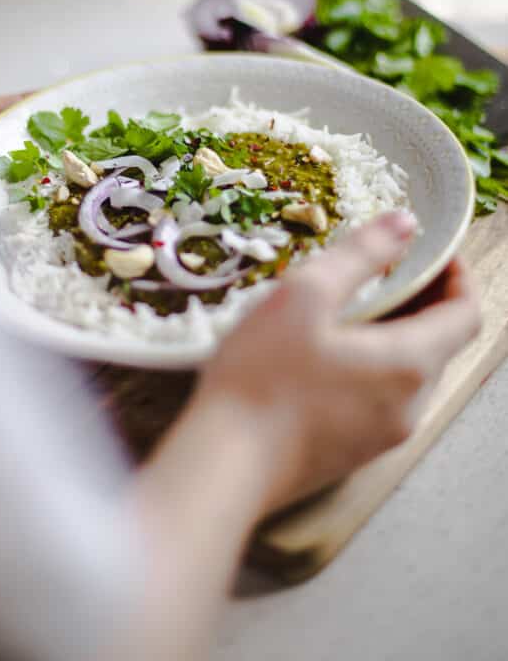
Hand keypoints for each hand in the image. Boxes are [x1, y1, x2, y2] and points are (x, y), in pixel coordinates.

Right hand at [197, 211, 480, 514]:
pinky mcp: (352, 454)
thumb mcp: (306, 295)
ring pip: (409, 374)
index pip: (466, 314)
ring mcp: (382, 437)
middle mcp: (408, 406)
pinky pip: (380, 400)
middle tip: (385, 271)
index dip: (458, 276)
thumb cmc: (262, 377)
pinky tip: (323, 355)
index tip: (434, 252)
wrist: (222, 465)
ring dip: (395, 335)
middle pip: (439, 344)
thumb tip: (404, 223)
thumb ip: (361, 253)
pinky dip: (371, 367)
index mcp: (409, 364)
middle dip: (422, 302)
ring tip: (348, 309)